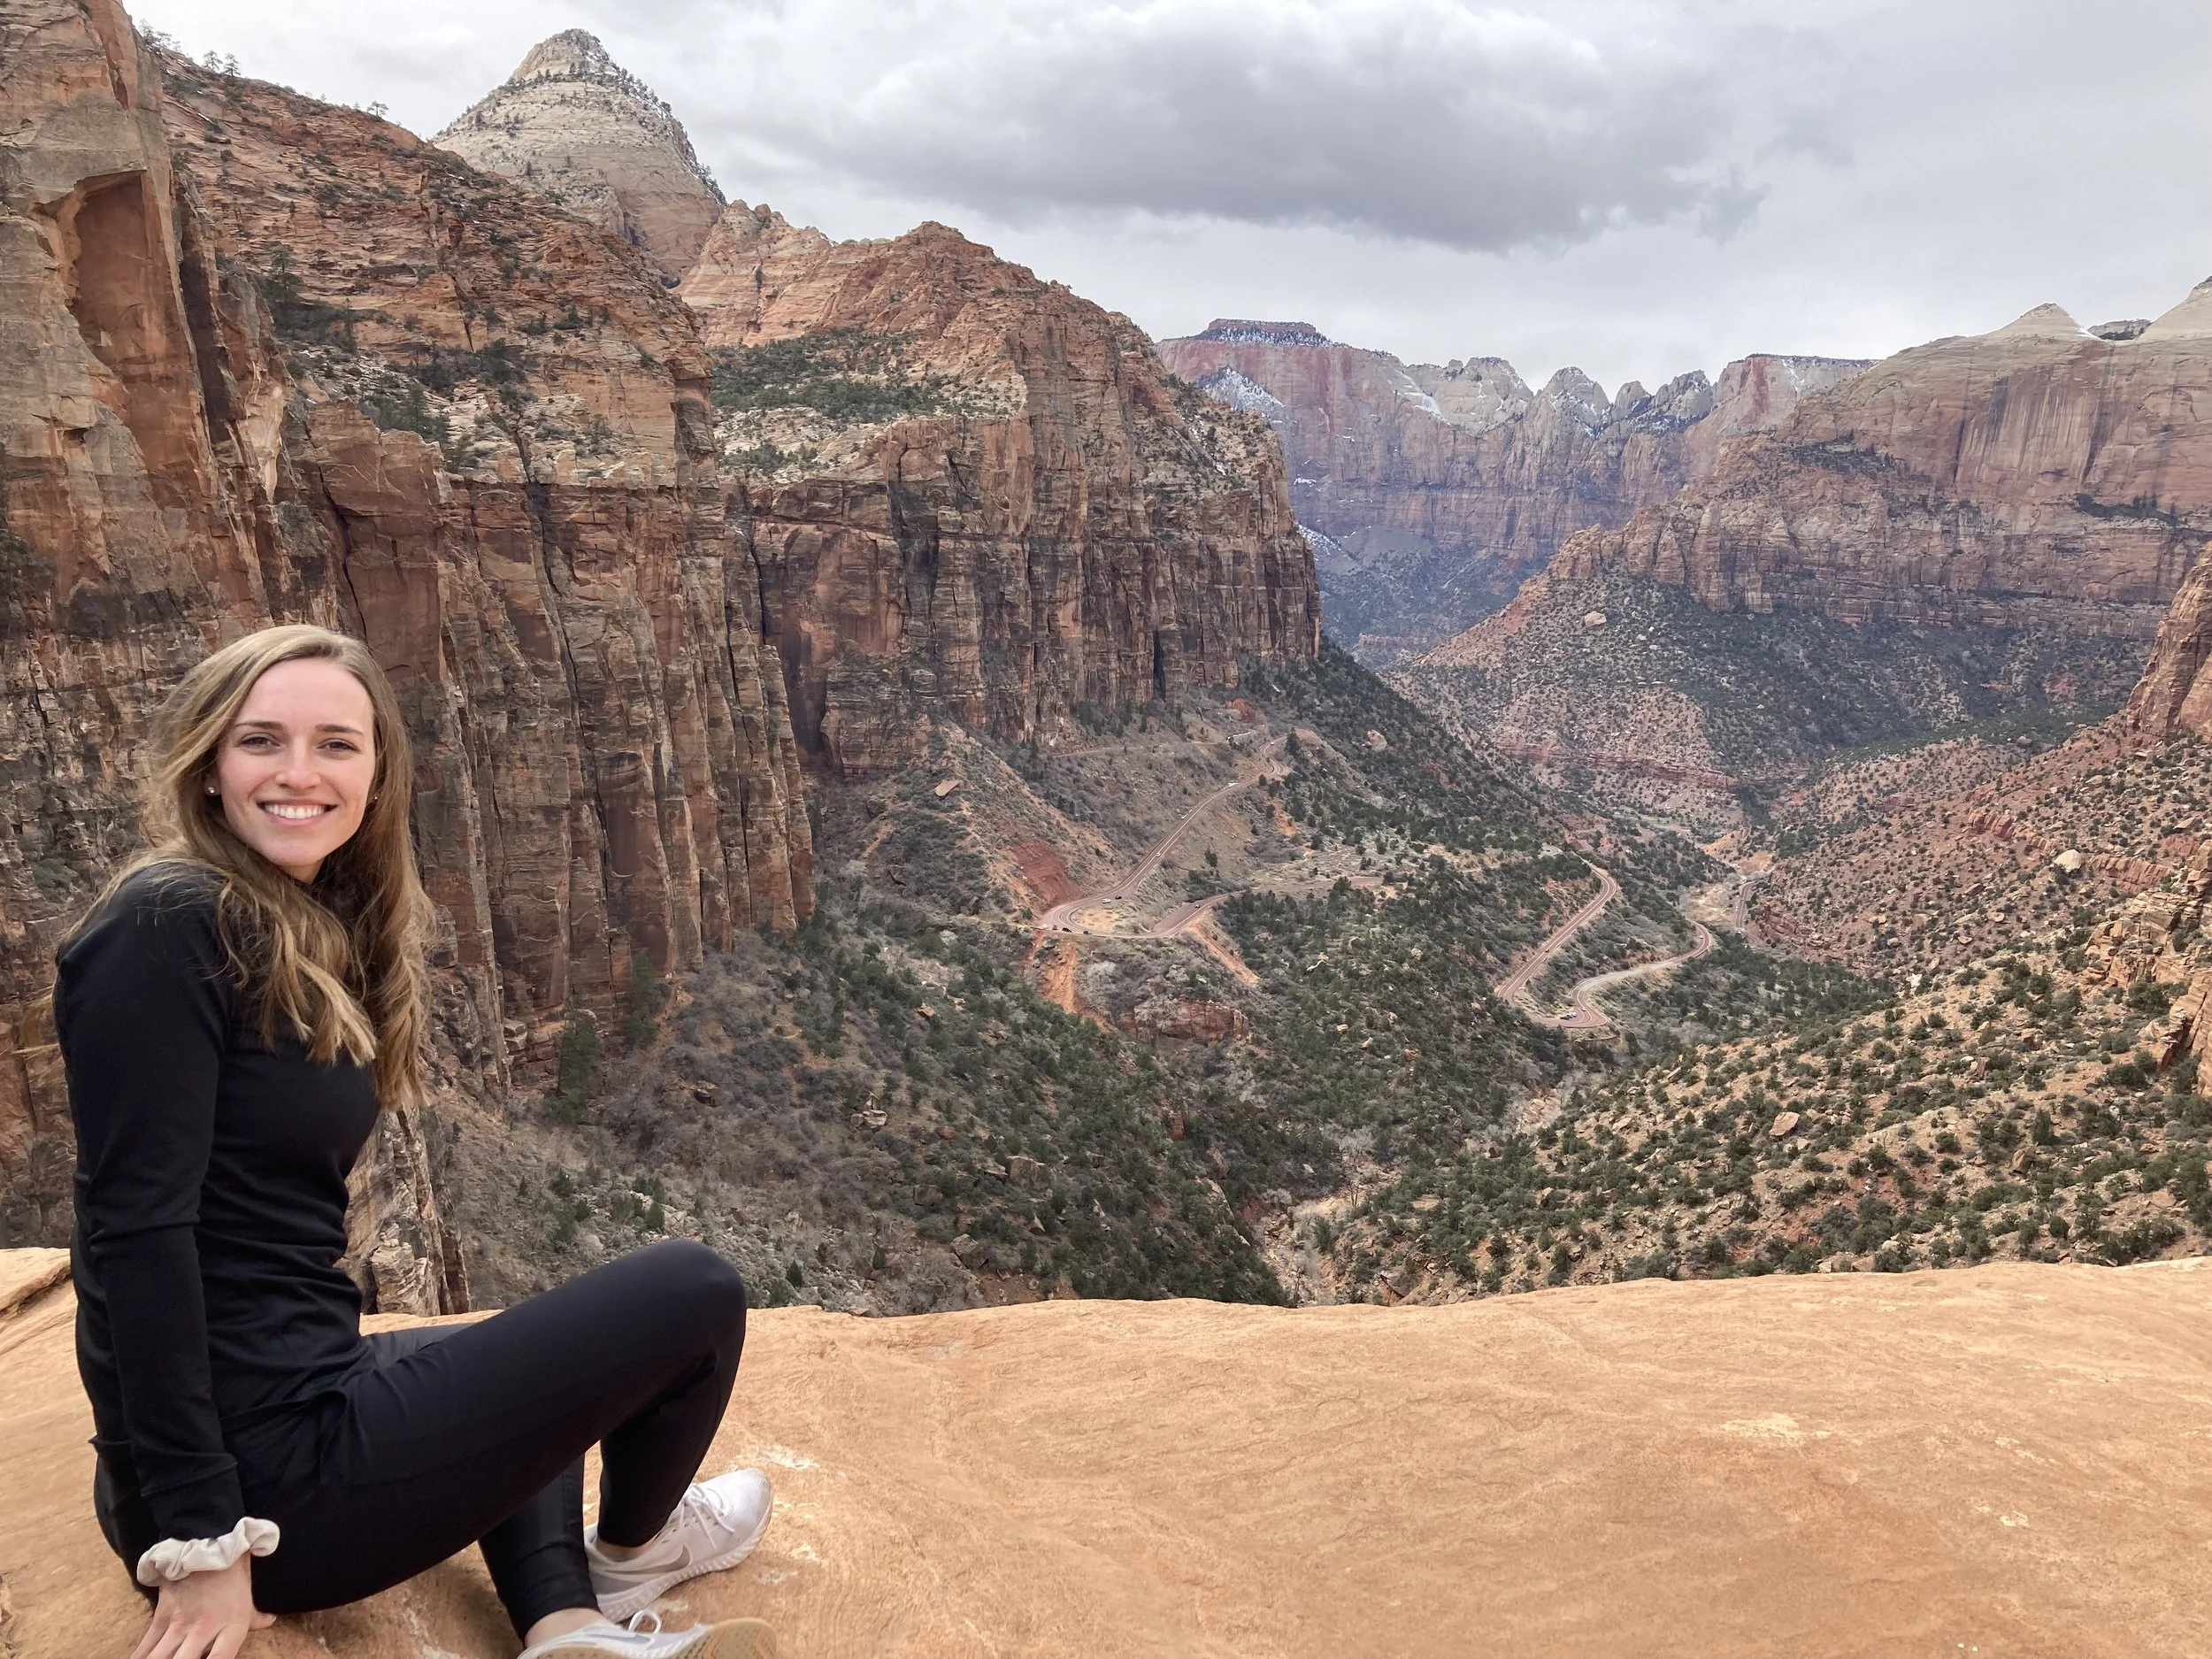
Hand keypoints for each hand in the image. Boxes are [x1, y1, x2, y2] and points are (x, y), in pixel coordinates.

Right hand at [129, 1557, 273, 1658]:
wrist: (208, 1541)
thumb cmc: (233, 1570)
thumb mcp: (248, 1595)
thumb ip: (255, 1616)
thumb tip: (269, 1621)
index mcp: (233, 1624)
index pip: (222, 1658)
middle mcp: (205, 1628)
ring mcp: (180, 1623)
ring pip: (160, 1657)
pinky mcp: (162, 1615)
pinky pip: (146, 1645)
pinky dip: (140, 1657)